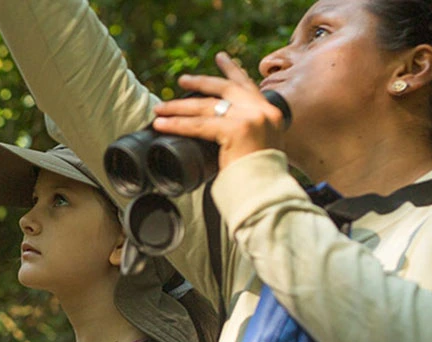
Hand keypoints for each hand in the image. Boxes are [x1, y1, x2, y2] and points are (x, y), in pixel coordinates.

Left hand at [151, 52, 286, 170]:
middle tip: (182, 79)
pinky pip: (199, 125)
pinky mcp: (235, 130)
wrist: (268, 193)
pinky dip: (178, 124)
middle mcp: (262, 111)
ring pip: (207, 106)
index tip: (220, 58)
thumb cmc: (260, 177)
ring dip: (179, 107)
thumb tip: (221, 131)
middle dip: (200, 81)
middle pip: (225, 88)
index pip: (248, 85)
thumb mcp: (261, 146)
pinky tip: (162, 124)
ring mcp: (250, 118)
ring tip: (160, 108)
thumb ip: (248, 133)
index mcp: (271, 113)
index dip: (232, 70)